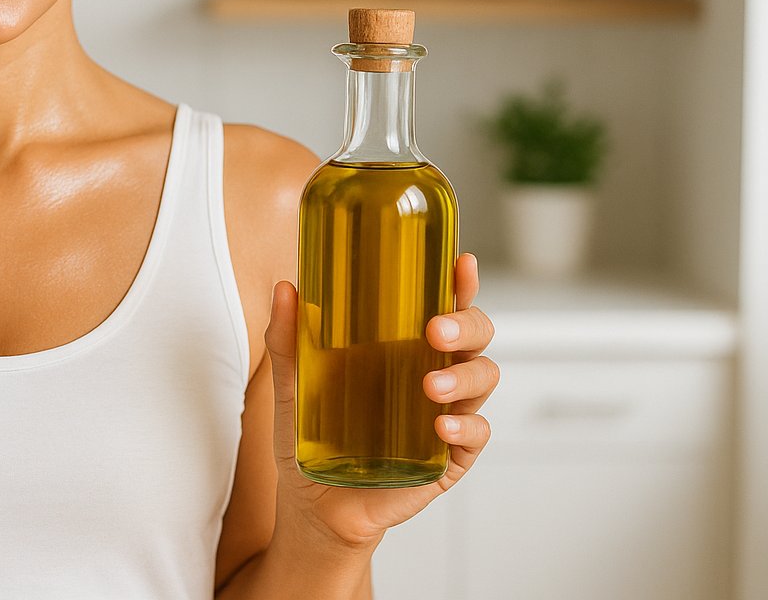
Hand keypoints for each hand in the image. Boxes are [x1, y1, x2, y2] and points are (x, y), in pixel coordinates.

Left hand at [264, 253, 496, 551]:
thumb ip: (288, 338)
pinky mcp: (448, 457)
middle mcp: (432, 372)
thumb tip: (285, 287)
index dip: (458, 283)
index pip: (440, 305)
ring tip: (430, 384)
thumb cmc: (309, 438)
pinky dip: (465, 426)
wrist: (312, 506)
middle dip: (467, 323)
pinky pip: (476, 435)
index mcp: (401, 347)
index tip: (461, 263)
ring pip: (483, 378)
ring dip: (463, 375)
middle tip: (436, 327)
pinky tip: (441, 426)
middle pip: (475, 335)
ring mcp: (445, 414)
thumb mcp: (291, 384)